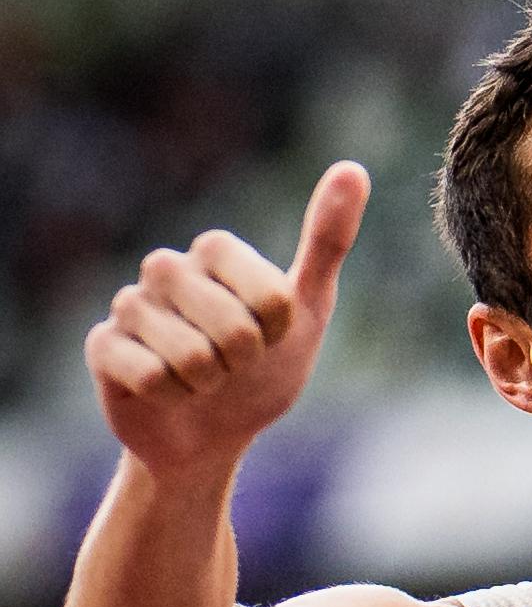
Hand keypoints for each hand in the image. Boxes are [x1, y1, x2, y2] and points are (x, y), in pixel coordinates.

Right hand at [84, 161, 370, 479]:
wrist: (210, 437)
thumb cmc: (261, 372)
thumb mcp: (307, 311)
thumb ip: (327, 241)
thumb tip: (353, 169)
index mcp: (216, 249)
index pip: (273, 296)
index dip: (280, 332)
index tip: (270, 337)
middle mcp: (166, 267)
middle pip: (236, 330)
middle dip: (245, 364)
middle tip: (231, 365)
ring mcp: (129, 305)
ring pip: (193, 358)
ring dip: (208, 384)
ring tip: (198, 379)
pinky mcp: (102, 346)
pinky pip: (151, 379)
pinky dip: (172, 399)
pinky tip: (165, 393)